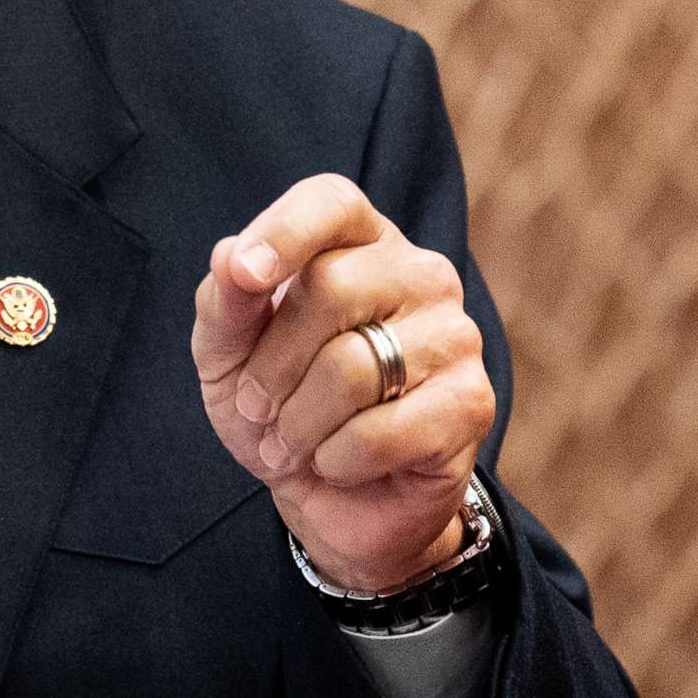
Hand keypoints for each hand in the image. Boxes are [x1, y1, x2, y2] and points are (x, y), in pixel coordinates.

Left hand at [191, 174, 494, 592]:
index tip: (243, 274)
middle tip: (255, 406)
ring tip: (290, 441)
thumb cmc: (277, 402)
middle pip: (330, 288)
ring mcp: (454, 334)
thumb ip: (225, 302)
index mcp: (357, 241)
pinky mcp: (472, 402)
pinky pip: (383, 431)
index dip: (285, 231)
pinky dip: (337, 458)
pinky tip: (337, 462)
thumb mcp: (226, 352)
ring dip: (298, 422)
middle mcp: (418, 273)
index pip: (331, 202)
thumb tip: (231, 258)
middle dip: (271, 364)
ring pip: (353, 367)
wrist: (330, 496)